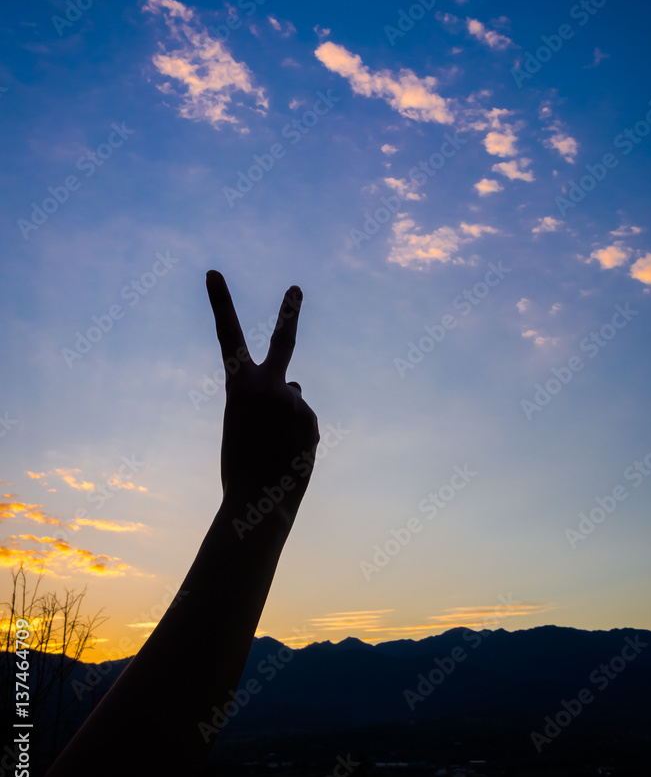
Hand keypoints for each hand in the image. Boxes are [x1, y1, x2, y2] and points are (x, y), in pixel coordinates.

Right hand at [206, 271, 319, 514]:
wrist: (258, 504)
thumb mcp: (243, 426)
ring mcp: (293, 400)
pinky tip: (287, 457)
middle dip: (289, 312)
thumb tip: (299, 381)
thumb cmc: (240, 468)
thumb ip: (266, 398)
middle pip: (282, 339)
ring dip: (285, 422)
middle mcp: (268, 385)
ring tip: (272, 450)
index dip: (219, 303)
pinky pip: (304, 422)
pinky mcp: (311, 418)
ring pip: (292, 402)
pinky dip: (297, 437)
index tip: (213, 272)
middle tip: (295, 289)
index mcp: (237, 386)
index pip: (226, 335)